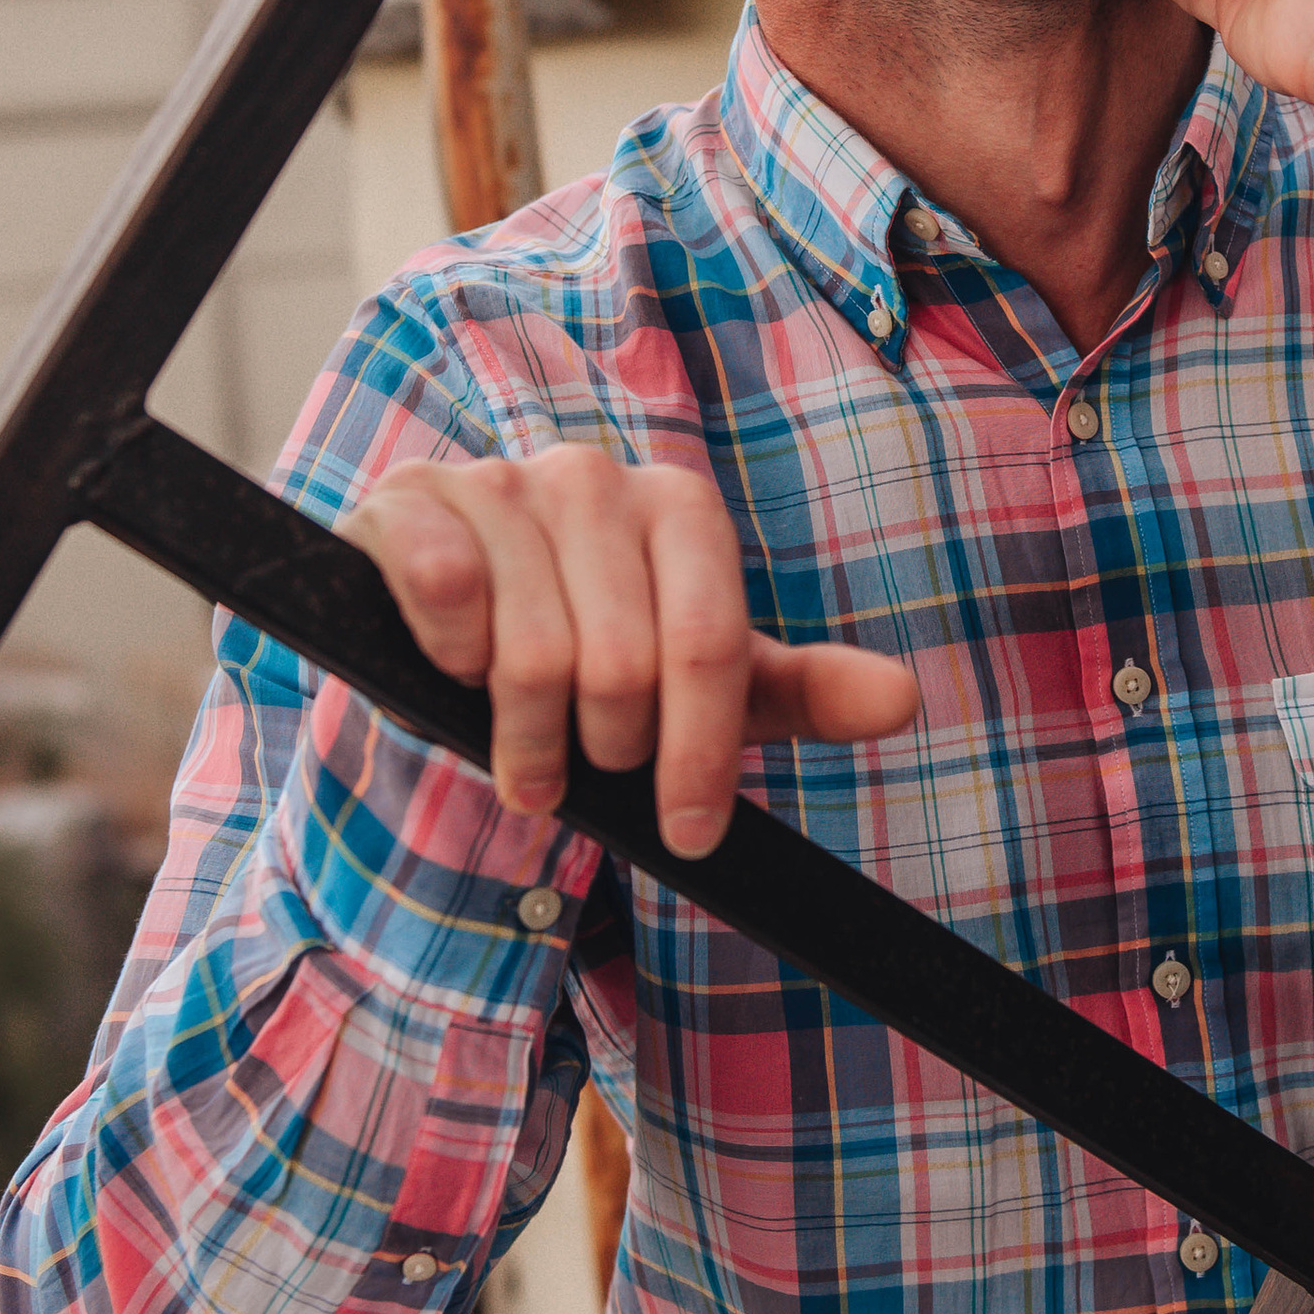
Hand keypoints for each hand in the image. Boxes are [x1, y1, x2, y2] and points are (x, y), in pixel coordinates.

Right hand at [344, 446, 917, 846]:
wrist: (455, 640)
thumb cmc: (600, 660)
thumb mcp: (709, 685)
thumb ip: (805, 690)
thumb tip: (904, 700)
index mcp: (680, 508)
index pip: (709, 646)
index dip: (698, 757)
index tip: (687, 837)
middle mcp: (593, 476)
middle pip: (620, 664)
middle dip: (604, 753)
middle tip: (583, 775)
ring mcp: (498, 481)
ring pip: (532, 652)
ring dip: (526, 742)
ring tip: (525, 760)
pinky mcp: (410, 501)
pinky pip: (446, 590)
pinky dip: (450, 661)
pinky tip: (453, 671)